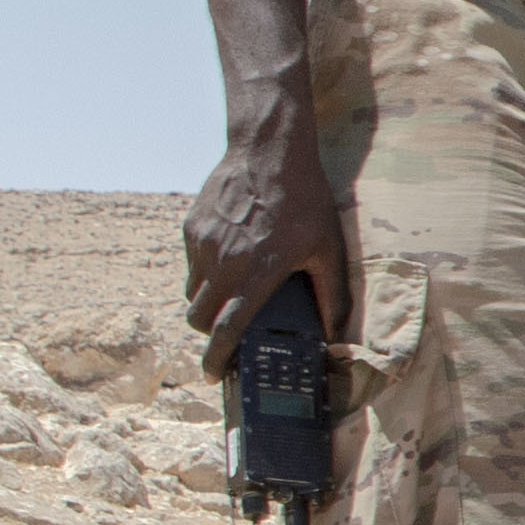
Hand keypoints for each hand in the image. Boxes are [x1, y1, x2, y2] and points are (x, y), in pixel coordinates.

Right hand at [180, 134, 352, 379]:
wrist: (269, 151)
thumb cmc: (305, 200)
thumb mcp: (328, 248)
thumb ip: (331, 295)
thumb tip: (333, 334)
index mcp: (256, 273)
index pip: (227, 329)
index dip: (217, 357)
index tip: (213, 374)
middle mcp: (223, 262)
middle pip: (199, 318)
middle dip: (209, 334)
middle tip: (226, 335)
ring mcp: (203, 244)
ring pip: (192, 293)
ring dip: (207, 303)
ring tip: (232, 295)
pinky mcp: (192, 227)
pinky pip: (191, 264)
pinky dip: (204, 273)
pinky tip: (230, 260)